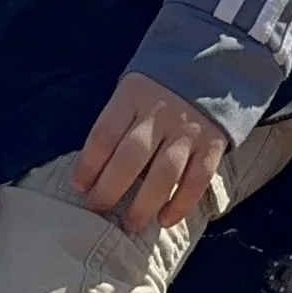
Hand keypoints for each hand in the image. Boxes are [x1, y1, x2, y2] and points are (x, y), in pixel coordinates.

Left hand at [72, 71, 225, 232]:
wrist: (209, 67)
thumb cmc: (156, 90)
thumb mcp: (130, 93)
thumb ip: (115, 124)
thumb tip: (91, 173)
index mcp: (133, 96)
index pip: (104, 134)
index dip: (88, 164)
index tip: (79, 187)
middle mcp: (161, 113)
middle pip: (130, 157)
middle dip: (110, 189)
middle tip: (97, 210)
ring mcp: (188, 130)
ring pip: (164, 174)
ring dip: (144, 204)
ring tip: (130, 225)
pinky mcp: (212, 145)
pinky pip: (197, 180)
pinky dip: (180, 204)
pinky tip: (165, 219)